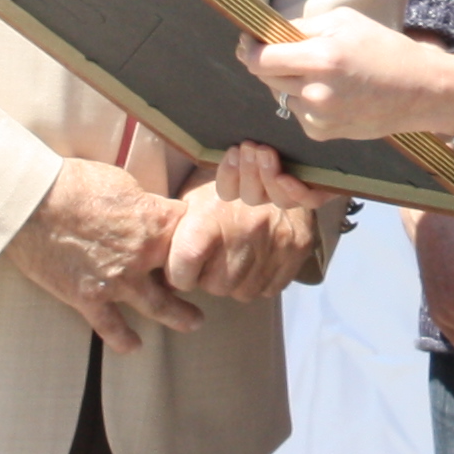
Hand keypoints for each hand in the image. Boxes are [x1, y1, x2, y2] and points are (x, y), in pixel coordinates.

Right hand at [3, 158, 200, 352]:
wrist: (32, 203)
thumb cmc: (72, 182)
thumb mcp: (120, 181)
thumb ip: (142, 203)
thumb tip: (150, 209)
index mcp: (154, 221)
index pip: (190, 231)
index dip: (196, 236)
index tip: (197, 243)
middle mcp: (143, 255)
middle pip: (184, 274)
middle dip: (199, 281)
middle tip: (209, 288)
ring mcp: (117, 280)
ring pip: (159, 306)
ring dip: (179, 316)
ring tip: (193, 322)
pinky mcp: (89, 297)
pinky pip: (112, 326)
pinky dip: (124, 339)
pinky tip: (134, 346)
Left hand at [167, 144, 330, 304]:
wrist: (281, 162)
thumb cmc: (225, 185)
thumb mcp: (193, 200)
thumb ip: (175, 234)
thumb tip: (157, 275)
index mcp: (209, 218)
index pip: (182, 273)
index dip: (178, 275)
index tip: (182, 268)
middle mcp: (243, 232)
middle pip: (214, 286)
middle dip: (208, 277)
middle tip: (212, 258)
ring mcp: (273, 244)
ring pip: (241, 291)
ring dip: (234, 281)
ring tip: (233, 256)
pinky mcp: (296, 251)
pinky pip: (268, 289)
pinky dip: (258, 281)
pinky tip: (254, 260)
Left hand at [250, 16, 453, 141]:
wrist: (421, 90)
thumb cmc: (385, 49)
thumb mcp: (345, 22)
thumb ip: (302, 26)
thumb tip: (266, 32)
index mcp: (321, 58)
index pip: (261, 59)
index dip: (250, 49)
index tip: (249, 42)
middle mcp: (316, 91)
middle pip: (267, 77)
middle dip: (273, 64)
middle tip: (293, 53)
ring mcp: (319, 116)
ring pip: (282, 95)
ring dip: (292, 84)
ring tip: (326, 76)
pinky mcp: (323, 133)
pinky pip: (298, 113)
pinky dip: (306, 102)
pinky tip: (333, 95)